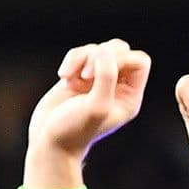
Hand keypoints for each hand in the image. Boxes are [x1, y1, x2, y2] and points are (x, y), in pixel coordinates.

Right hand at [25, 40, 150, 188]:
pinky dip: (71, 60)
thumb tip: (104, 52)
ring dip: (82, 56)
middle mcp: (118, 87)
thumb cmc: (75, 129)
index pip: (140, 61)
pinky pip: (80, 53)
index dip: (121, 59)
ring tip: (71, 77)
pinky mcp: (78, 76)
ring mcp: (98, 80)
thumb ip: (106, 77)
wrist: (49, 140)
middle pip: (120, 49)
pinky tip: (64, 78)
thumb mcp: (96, 106)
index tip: (98, 74)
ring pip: (99, 49)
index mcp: (130, 96)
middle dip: (100, 54)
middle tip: (85, 75)